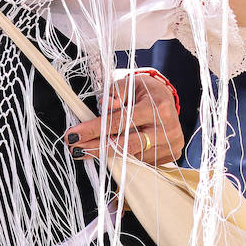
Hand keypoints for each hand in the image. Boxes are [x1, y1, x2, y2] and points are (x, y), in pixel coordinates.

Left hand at [65, 67, 183, 165]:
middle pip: (126, 145)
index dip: (95, 129)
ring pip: (132, 156)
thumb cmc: (143, 90)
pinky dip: (124, 158)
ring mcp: (171, 144)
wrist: (166, 98)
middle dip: (97, 148)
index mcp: (158, 107)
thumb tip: (106, 104)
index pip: (121, 121)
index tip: (74, 134)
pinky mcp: (171, 155)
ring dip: (107, 154)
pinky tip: (110, 152)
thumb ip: (116, 92)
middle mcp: (167, 128)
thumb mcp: (130, 83)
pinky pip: (141, 161)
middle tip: (75, 149)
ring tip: (86, 150)